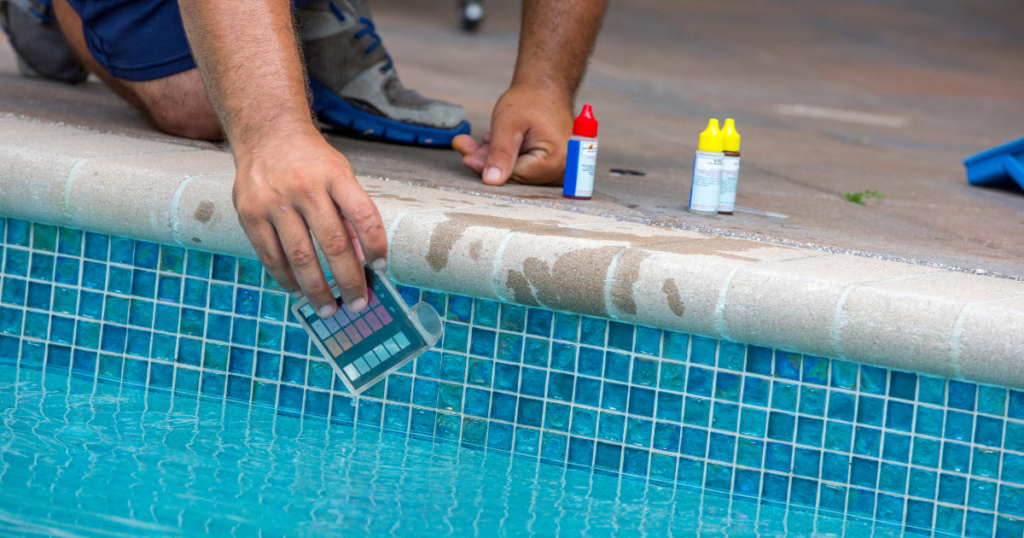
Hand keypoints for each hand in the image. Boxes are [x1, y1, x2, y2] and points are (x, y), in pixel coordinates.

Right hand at [232, 131, 387, 317]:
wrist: (266, 133)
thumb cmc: (311, 161)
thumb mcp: (340, 174)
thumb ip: (350, 212)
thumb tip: (361, 260)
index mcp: (334, 175)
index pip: (363, 215)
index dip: (375, 244)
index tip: (381, 266)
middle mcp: (305, 187)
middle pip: (333, 244)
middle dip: (348, 280)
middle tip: (358, 303)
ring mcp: (274, 201)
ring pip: (300, 257)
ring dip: (317, 289)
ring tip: (329, 308)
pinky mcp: (250, 213)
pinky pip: (271, 256)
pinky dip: (286, 278)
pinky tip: (298, 290)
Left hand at [453, 84, 573, 185]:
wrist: (545, 86)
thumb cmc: (530, 100)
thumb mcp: (508, 124)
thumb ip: (500, 154)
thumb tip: (491, 181)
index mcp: (554, 160)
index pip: (514, 175)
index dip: (489, 168)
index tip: (467, 158)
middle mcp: (560, 168)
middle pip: (515, 174)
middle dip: (488, 161)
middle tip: (464, 147)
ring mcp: (557, 166)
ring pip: (516, 169)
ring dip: (494, 157)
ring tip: (474, 142)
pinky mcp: (550, 163)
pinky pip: (523, 164)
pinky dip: (505, 155)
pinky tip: (491, 142)